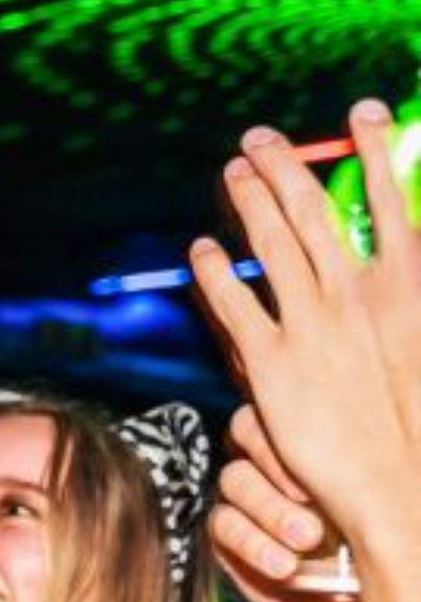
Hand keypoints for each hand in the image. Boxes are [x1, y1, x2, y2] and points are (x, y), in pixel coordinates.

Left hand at [191, 102, 420, 553]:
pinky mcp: (273, 362)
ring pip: (270, 243)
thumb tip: (408, 252)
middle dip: (285, 166)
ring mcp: (313, 324)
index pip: (392, 198)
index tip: (362, 113)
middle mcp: (359, 293)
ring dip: (247, 200)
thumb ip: (416, 290)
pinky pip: (235, 302)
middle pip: (313, 210)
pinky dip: (215, 271)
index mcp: (413, 284)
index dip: (376, 149)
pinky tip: (201, 251)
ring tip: (232, 170)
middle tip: (260, 137)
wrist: (411, 488)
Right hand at [212, 405, 361, 601]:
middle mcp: (275, 464)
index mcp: (311, 443)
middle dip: (277, 466)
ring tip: (307, 542)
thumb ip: (355, 470)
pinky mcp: (230, 538)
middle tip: (313, 501)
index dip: (291, 430)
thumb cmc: (383, 553)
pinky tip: (284, 566)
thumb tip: (340, 452)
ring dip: (269, 510)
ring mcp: (249, 499)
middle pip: (246, 431)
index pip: (281, 406)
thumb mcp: (376, 505)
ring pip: (235, 480)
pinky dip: (252, 544)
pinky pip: (223, 526)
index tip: (326, 466)